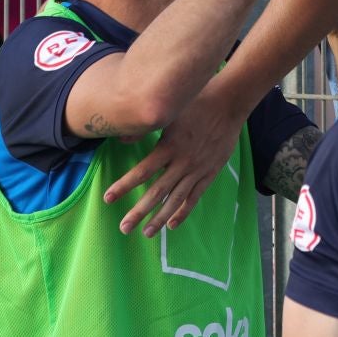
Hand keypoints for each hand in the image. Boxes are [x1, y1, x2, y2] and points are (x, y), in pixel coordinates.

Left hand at [104, 84, 239, 237]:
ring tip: (147, 233)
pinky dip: (183, 211)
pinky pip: (195, 196)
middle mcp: (182, 162)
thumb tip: (120, 139)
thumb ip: (144, 127)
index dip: (124, 186)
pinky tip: (172, 224)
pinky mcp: (210, 173)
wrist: (229, 104)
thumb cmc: (196, 103)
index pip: (142, 172)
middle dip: (139, 212)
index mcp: (169, 147)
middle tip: (124, 227)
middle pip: (157, 192)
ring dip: (160, 218)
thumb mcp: (169, 112)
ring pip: (175, 199)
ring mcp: (197, 170)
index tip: (108, 198)